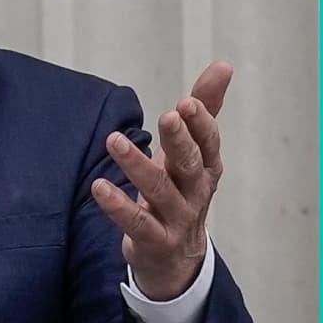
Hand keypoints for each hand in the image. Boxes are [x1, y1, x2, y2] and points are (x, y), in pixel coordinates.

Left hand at [90, 60, 230, 300]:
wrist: (176, 257)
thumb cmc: (181, 189)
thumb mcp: (192, 151)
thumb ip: (204, 109)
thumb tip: (223, 65)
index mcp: (205, 167)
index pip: (208, 143)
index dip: (201, 124)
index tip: (187, 102)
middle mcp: (195, 191)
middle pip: (190, 164)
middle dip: (181, 140)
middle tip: (169, 115)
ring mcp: (176, 218)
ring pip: (159, 190)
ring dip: (137, 165)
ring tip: (113, 140)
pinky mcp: (154, 240)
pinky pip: (137, 223)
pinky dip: (118, 206)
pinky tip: (99, 186)